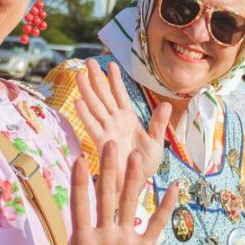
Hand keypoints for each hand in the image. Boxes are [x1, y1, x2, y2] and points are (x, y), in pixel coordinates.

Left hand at [8, 142, 177, 244]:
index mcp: (84, 240)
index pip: (81, 205)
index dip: (80, 183)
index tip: (78, 159)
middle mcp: (105, 234)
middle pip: (107, 196)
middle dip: (109, 170)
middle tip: (110, 144)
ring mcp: (126, 240)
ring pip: (131, 203)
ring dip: (134, 180)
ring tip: (136, 157)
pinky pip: (156, 224)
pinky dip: (165, 206)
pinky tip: (173, 188)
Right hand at [75, 59, 171, 189]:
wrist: (137, 184)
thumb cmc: (144, 165)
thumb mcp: (156, 141)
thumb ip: (158, 123)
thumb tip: (166, 104)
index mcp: (128, 119)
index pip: (120, 95)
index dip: (114, 80)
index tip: (110, 64)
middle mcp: (115, 122)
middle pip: (104, 96)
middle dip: (96, 79)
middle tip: (88, 61)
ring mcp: (107, 131)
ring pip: (96, 107)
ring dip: (87, 92)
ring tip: (78, 75)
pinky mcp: (102, 143)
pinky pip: (93, 126)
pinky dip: (85, 115)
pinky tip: (78, 102)